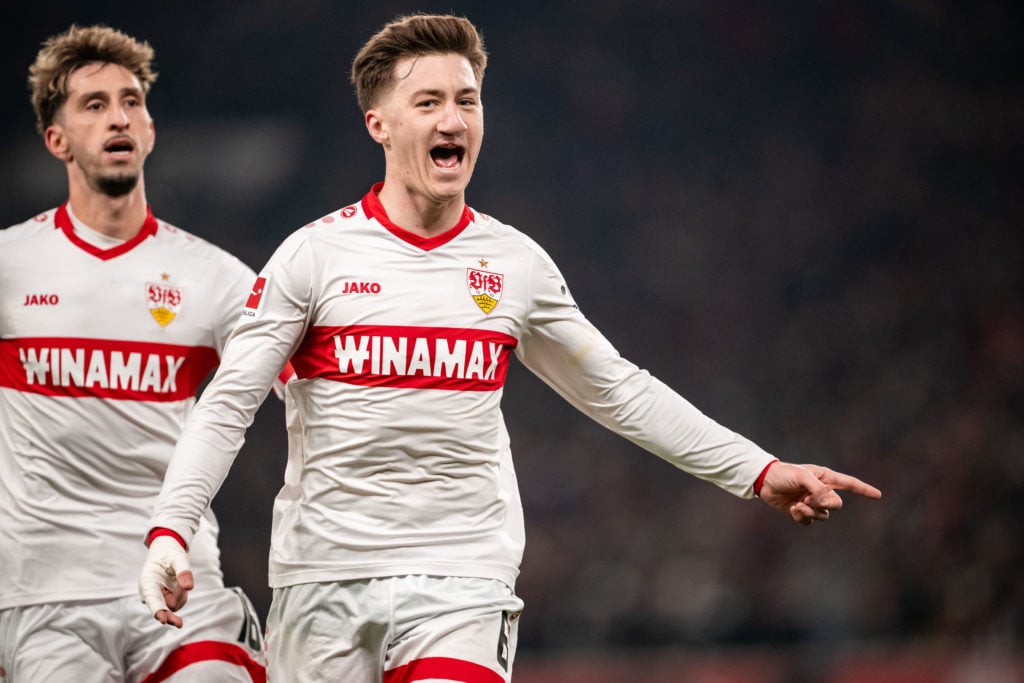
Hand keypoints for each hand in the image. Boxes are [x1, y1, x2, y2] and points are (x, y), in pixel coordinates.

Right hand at [138, 535, 194, 627]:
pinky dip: (182, 595)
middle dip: (169, 616)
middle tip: (179, 624)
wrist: (167, 552)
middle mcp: (150, 593)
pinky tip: (182, 585)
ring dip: (181, 596)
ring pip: (172, 606)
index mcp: (147, 582)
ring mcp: (158, 597)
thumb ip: (183, 571)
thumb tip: (190, 587)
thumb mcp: (178, 557)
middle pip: (161, 608)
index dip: (157, 610)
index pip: (152, 599)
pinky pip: (177, 603)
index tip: (162, 619)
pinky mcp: (165, 599)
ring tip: (182, 579)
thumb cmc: (169, 553)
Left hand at [758, 462, 880, 525]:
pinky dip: (802, 517)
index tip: (878, 495)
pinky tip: (793, 509)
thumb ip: (818, 489)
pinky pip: (809, 521)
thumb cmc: (784, 473)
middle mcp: (821, 491)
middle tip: (807, 498)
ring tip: (798, 503)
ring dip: (811, 511)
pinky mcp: (801, 511)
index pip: (849, 484)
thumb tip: (830, 504)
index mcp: (825, 478)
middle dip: (824, 504)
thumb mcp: (802, 476)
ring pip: (823, 515)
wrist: (765, 481)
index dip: (864, 490)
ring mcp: (812, 502)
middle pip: (836, 505)